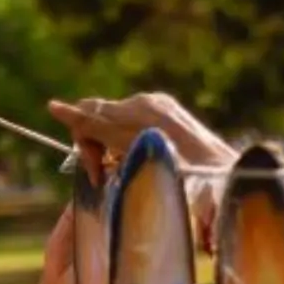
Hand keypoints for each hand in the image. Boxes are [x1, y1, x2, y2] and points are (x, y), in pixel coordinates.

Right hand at [46, 93, 235, 180]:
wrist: (230, 181)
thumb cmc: (181, 175)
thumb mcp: (131, 153)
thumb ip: (94, 128)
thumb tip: (53, 106)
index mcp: (141, 108)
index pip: (89, 112)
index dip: (80, 139)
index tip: (89, 169)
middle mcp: (151, 102)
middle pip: (102, 117)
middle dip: (96, 146)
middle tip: (103, 178)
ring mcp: (164, 109)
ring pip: (119, 125)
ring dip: (112, 149)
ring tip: (126, 175)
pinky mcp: (173, 119)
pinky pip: (138, 128)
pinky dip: (130, 147)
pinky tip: (141, 166)